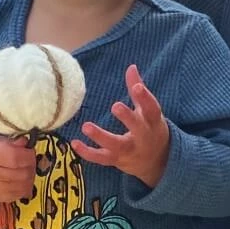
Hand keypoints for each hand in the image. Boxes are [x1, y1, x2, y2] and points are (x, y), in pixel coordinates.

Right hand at [0, 135, 35, 202]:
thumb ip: (11, 141)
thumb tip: (25, 142)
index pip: (15, 157)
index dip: (28, 154)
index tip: (29, 150)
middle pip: (22, 172)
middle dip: (31, 165)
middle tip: (29, 160)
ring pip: (24, 184)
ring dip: (31, 176)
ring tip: (26, 169)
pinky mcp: (0, 198)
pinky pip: (21, 194)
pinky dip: (26, 186)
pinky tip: (22, 179)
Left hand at [72, 64, 169, 188]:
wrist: (156, 162)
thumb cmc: (150, 129)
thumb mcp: (148, 112)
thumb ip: (138, 91)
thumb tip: (131, 66)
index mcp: (152, 122)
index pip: (152, 110)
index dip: (146, 98)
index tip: (137, 87)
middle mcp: (143, 138)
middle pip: (138, 129)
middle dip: (128, 118)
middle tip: (116, 106)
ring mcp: (129, 151)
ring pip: (117, 146)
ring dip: (101, 137)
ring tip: (86, 126)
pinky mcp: (116, 160)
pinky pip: (101, 158)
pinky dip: (88, 153)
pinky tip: (74, 143)